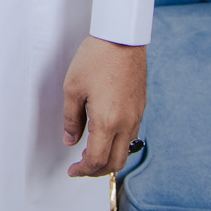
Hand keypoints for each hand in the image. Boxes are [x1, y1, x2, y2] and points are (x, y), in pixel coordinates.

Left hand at [62, 35, 144, 176]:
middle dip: (97, 171)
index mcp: (107, 122)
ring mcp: (136, 115)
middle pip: (115, 162)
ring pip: (125, 150)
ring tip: (90, 152)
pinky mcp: (140, 107)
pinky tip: (104, 134)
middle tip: (81, 167)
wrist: (122, 38)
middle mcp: (126, 123)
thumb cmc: (96, 58)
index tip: (73, 171)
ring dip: (108, 158)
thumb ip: (71, 119)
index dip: (83, 171)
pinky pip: (131, 135)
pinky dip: (117, 143)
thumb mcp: (72, 88)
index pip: (97, 160)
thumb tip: (70, 140)